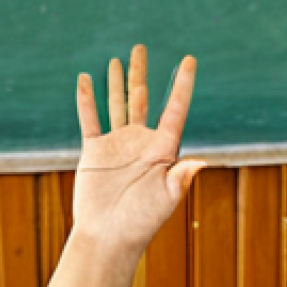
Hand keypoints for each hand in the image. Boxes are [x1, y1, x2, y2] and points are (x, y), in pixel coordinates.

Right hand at [73, 45, 202, 252]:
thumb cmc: (141, 223)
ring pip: (116, 105)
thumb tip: (201, 162)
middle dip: (141, 73)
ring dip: (116, 82)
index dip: (182, 85)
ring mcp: (117, 147)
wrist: (109, 238)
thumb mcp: (166, 200)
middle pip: (141, 99)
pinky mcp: (95, 153)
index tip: (189, 61)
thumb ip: (180, 178)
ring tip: (116, 60)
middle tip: (141, 48)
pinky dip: (86, 101)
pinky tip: (85, 81)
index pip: (174, 110)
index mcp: (162, 151)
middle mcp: (140, 144)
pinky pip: (90, 121)